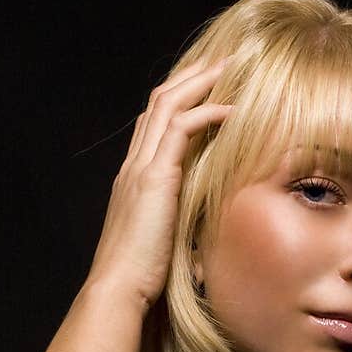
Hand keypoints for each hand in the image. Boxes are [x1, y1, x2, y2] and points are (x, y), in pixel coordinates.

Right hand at [85, 54, 235, 311]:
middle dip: (190, 78)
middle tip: (221, 61)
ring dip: (200, 83)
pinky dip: (207, 113)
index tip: (206, 88)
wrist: (119, 290)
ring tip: (229, 68)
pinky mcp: (155, 178)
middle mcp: (133, 166)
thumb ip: (178, 227)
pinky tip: (232, 109)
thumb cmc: (142, 279)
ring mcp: (141, 168)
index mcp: (134, 180)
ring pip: (168, 105)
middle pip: (159, 103)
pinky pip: (181, 129)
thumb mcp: (163, 244)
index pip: (153, 125)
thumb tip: (203, 236)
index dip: (178, 101)